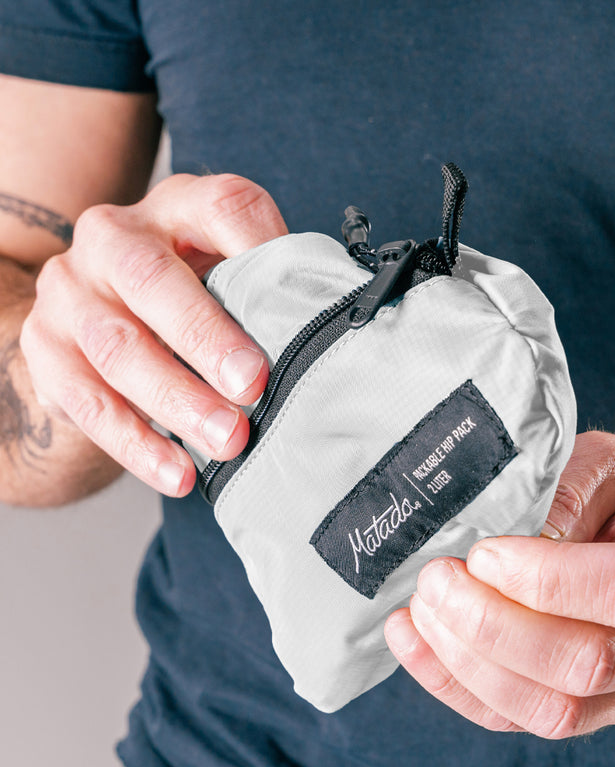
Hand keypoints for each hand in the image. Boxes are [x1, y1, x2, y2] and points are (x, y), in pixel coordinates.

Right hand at [20, 173, 286, 495]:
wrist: (100, 308)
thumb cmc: (191, 291)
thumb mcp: (230, 270)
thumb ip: (269, 289)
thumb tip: (329, 336)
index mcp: (178, 206)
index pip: (224, 209)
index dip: (259, 257)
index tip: (290, 316)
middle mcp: (113, 236)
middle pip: (150, 280)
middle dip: (204, 338)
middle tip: (252, 387)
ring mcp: (70, 291)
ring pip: (117, 347)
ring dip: (176, 401)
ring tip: (227, 441)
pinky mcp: (45, 346)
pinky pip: (86, 401)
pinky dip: (136, 443)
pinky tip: (177, 471)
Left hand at [384, 431, 614, 736]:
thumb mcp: (610, 461)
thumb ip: (569, 486)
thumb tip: (512, 530)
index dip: (549, 579)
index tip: (484, 551)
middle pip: (587, 664)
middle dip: (493, 625)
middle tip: (436, 579)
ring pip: (551, 710)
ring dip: (469, 662)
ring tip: (421, 609)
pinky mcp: (595, 710)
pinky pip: (520, 719)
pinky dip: (457, 684)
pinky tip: (414, 641)